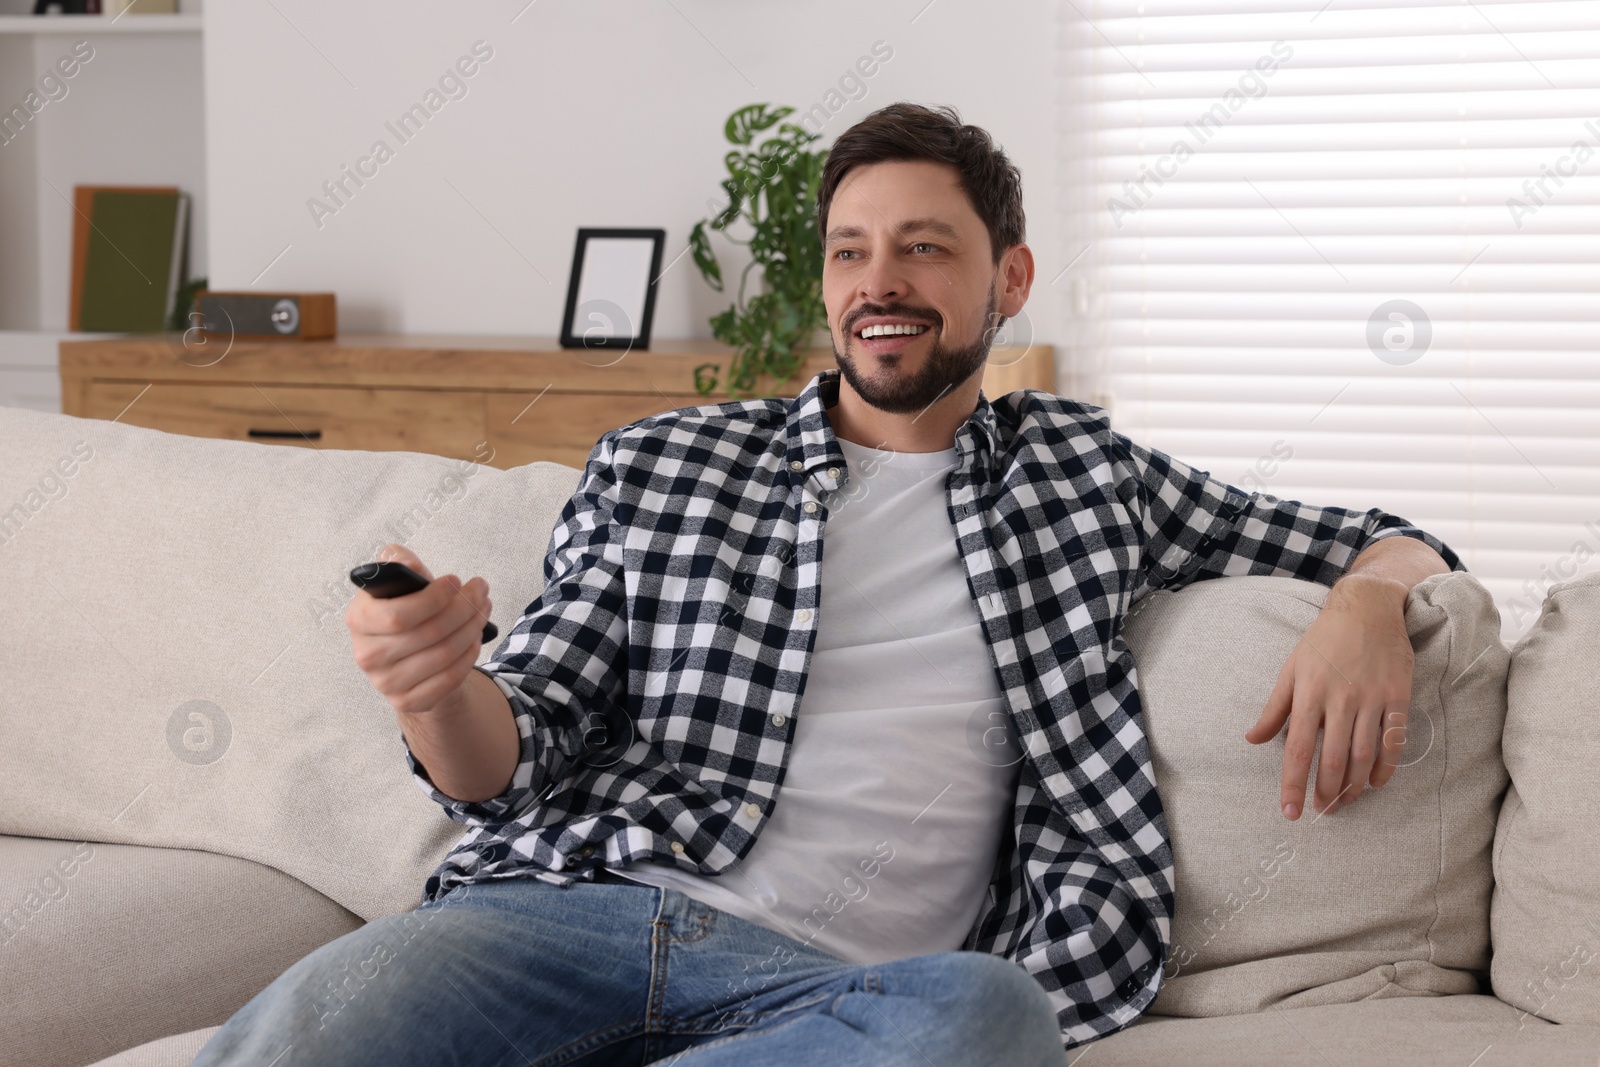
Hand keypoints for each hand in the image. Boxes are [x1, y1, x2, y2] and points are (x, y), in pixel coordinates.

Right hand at [346, 543, 493, 716]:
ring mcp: (386, 682)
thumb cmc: (405, 612)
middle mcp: (367, 654)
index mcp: (359, 620)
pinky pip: (450, 678)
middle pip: (430, 633)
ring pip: (445, 654)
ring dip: (473, 628)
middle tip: (481, 590)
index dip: (433, 598)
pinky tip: (475, 638)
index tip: (456, 580)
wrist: (406, 657)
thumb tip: (404, 563)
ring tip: (483, 609)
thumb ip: (397, 564)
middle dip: (464, 608)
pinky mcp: (408, 700)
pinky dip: (470, 655)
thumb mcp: (397, 583)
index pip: (398, 615)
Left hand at [1245, 574, 1413, 819]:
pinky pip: (1393, 741)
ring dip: (1354, 786)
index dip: (1292, 785)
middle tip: (1322, 811)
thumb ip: (1274, 709)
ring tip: (1344, 802)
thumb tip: (1252, 740)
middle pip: (1332, 760)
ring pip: (1363, 756)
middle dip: (1326, 792)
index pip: (1296, 750)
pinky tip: (1375, 783)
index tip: (1290, 812)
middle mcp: (1339, 699)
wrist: (1367, 608)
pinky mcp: (1397, 696)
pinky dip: (1384, 768)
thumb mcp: (1291, 669)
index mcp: (1308, 693)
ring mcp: (1371, 698)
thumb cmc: (1323, 640)